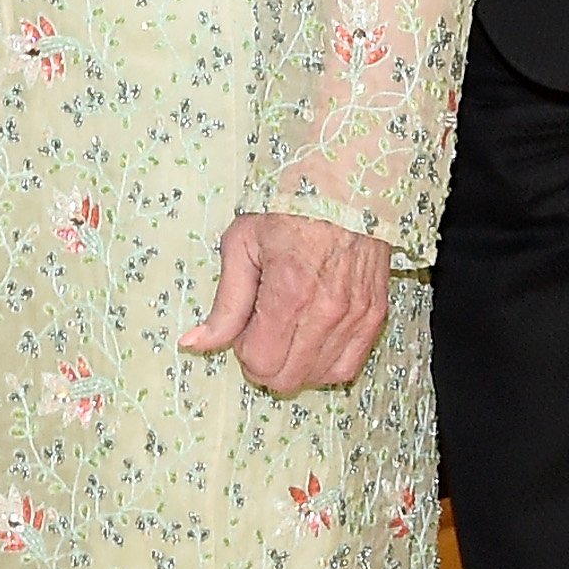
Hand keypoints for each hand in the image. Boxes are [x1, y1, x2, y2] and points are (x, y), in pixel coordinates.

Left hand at [181, 212, 393, 393]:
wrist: (343, 188)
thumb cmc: (286, 210)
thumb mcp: (242, 245)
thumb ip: (225, 304)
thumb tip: (194, 343)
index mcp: (289, 293)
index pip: (261, 363)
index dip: (244, 351)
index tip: (244, 329)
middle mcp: (327, 312)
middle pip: (288, 379)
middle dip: (267, 364)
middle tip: (262, 332)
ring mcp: (355, 317)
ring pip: (319, 378)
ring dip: (296, 365)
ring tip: (288, 330)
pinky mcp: (375, 317)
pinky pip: (349, 367)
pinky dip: (326, 363)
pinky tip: (313, 339)